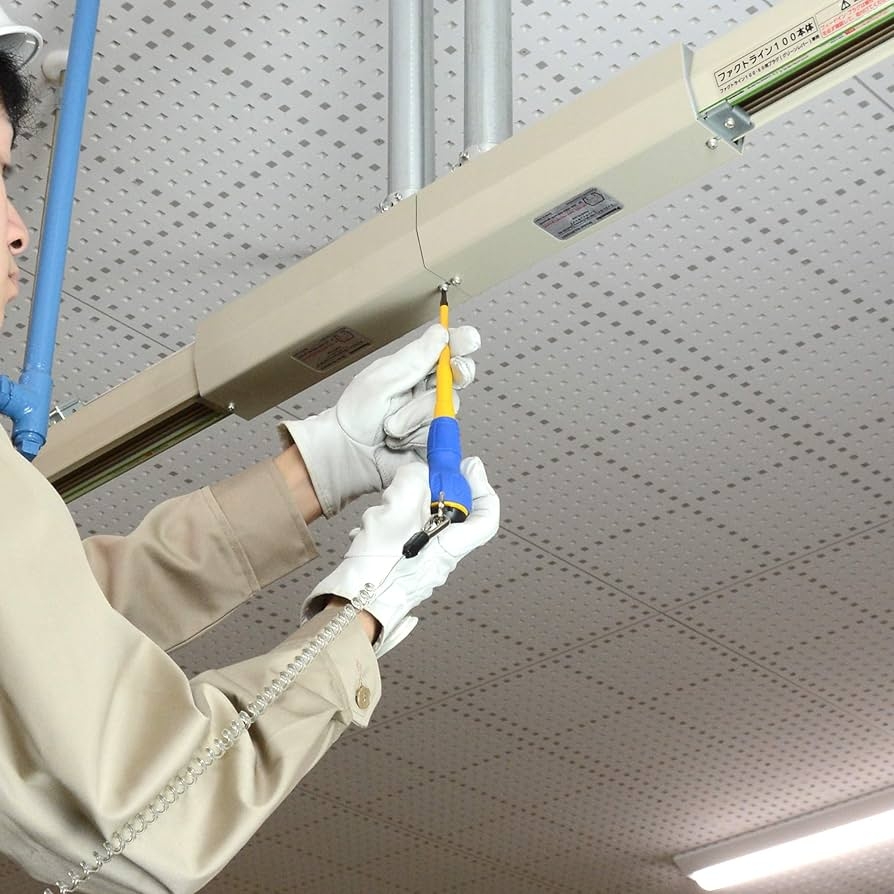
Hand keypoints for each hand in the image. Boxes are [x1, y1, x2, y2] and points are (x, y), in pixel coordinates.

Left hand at [280, 324, 479, 517]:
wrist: (349, 454)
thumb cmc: (356, 415)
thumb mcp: (381, 379)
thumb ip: (414, 359)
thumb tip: (440, 333)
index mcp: (415, 367)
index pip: (446, 349)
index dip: (462, 342)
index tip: (469, 338)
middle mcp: (428, 389)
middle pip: (460, 374)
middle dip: (458, 371)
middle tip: (452, 370)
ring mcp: (434, 414)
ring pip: (447, 406)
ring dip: (415, 414)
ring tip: (391, 423)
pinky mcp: (436, 439)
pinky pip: (439, 432)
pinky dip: (415, 434)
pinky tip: (398, 438)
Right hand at [305, 457, 499, 655]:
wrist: (348, 611)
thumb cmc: (375, 571)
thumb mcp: (395, 511)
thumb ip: (412, 483)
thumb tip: (419, 473)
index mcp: (449, 547)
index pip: (485, 519)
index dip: (483, 488)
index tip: (469, 467)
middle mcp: (439, 561)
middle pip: (450, 517)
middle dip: (429, 495)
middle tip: (414, 482)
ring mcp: (419, 569)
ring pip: (419, 526)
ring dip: (398, 511)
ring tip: (380, 513)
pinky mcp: (398, 572)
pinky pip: (399, 541)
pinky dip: (384, 528)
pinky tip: (365, 531)